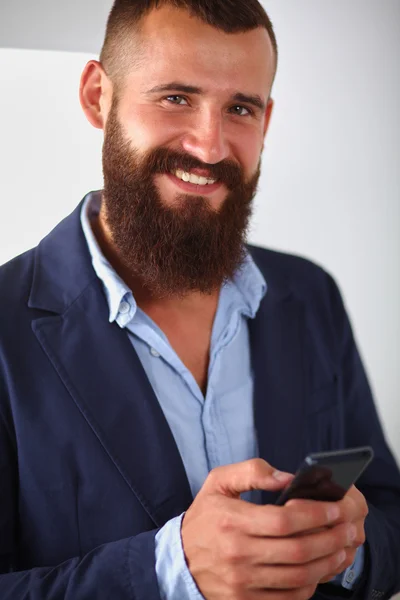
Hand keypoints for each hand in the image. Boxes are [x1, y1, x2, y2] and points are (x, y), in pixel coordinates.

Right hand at [181, 459, 358, 599]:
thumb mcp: (219, 482)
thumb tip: (287, 478)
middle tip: (348, 528)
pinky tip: (320, 570)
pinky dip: (310, 585)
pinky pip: (288, 597)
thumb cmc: (205, 516)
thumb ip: (252, 471)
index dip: (314, 514)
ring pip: (298, 577)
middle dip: (330, 538)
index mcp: (232, 520)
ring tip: (341, 548)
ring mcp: (242, 582)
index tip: (334, 507)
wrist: (181, 559)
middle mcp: (238, 553)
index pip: (283, 520)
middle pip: (297, 550)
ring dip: (326, 563)